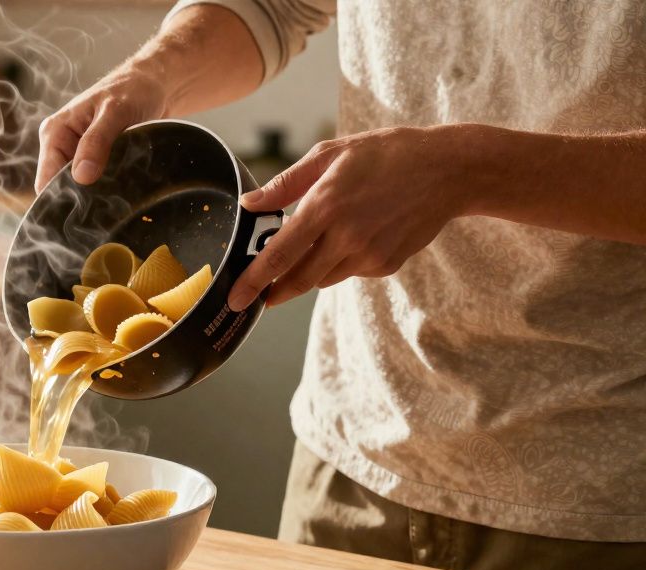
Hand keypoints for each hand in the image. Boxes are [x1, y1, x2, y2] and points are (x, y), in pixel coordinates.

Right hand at [35, 63, 168, 192]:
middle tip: (107, 203)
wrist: (157, 85)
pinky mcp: (97, 163)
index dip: (62, 197)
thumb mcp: (115, 111)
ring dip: (97, 196)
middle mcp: (62, 146)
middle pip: (61, 189)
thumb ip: (96, 141)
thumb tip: (81, 176)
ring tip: (117, 195)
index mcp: (55, 132)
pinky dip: (108, 191)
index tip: (86, 206)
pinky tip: (122, 191)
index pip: (46, 179)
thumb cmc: (133, 89)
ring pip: (79, 190)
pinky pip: (96, 186)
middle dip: (81, 199)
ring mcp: (79, 157)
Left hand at [227, 126, 469, 309]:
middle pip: (297, 280)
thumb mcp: (330, 154)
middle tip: (260, 295)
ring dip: (309, 271)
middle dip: (274, 291)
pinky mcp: (385, 266)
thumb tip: (251, 204)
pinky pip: (350, 272)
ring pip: (322, 278)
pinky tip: (358, 234)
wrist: (448, 171)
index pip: (278, 255)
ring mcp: (368, 255)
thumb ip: (286, 183)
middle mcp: (345, 236)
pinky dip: (341, 261)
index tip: (235, 299)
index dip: (252, 282)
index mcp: (325, 205)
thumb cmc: (386, 155)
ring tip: (319, 243)